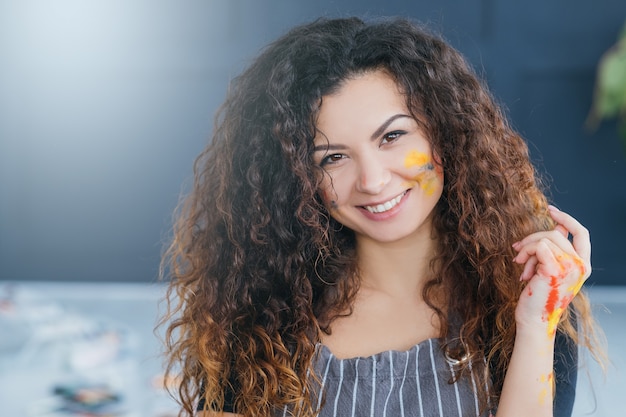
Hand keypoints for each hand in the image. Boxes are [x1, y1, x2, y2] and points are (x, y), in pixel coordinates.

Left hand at [512, 205, 590, 336]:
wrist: (533, 319)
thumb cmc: (538, 296)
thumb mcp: (549, 269)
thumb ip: (555, 249)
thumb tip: (557, 227)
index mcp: (583, 266)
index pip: (582, 233)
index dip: (567, 219)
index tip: (551, 210)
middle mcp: (581, 266)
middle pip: (556, 234)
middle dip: (532, 239)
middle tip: (517, 252)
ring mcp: (570, 267)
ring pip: (545, 238)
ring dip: (527, 250)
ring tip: (521, 266)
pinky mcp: (555, 269)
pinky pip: (538, 245)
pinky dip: (526, 253)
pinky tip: (521, 270)